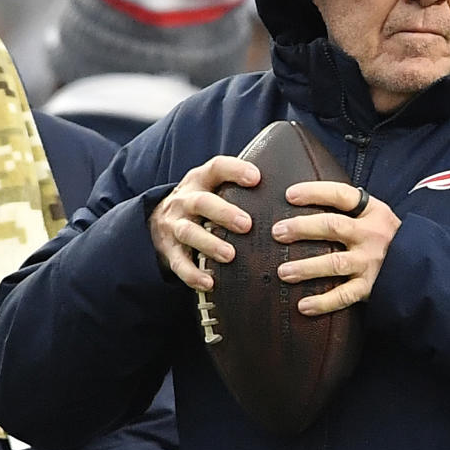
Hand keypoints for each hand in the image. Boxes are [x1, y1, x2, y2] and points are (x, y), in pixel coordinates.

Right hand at [148, 156, 259, 289]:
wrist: (160, 216)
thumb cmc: (203, 201)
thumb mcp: (214, 185)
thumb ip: (241, 187)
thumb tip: (290, 190)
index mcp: (201, 180)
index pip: (217, 168)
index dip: (235, 170)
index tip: (256, 178)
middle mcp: (185, 200)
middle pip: (201, 202)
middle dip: (223, 213)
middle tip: (246, 224)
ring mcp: (174, 224)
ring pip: (188, 232)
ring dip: (210, 244)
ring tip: (230, 255)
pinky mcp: (169, 249)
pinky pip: (179, 263)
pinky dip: (193, 274)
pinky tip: (209, 282)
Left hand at [271, 182, 400, 314]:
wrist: (422, 265)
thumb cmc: (389, 237)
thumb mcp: (376, 215)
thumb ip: (350, 210)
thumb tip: (307, 202)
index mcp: (372, 211)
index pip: (341, 196)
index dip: (315, 192)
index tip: (289, 195)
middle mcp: (371, 235)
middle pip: (333, 227)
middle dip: (302, 228)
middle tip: (278, 232)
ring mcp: (370, 262)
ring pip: (335, 263)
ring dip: (306, 267)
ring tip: (283, 271)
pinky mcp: (370, 287)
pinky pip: (344, 296)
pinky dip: (323, 302)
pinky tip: (303, 306)